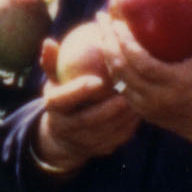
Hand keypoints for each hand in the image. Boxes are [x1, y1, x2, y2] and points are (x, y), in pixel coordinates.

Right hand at [33, 30, 138, 169]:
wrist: (65, 136)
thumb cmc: (63, 96)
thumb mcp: (54, 81)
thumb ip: (52, 62)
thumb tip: (49, 42)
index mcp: (54, 109)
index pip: (63, 100)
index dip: (79, 91)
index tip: (98, 79)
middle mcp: (66, 128)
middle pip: (87, 120)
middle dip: (107, 108)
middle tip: (125, 91)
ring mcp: (84, 143)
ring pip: (106, 131)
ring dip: (123, 116)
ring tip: (139, 98)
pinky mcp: (101, 150)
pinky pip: (119, 137)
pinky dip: (131, 124)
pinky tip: (142, 108)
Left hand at [101, 0, 191, 157]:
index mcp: (174, 82)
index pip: (139, 61)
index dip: (123, 41)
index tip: (115, 20)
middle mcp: (157, 98)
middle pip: (121, 69)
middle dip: (106, 41)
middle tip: (101, 18)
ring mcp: (147, 109)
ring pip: (117, 80)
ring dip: (105, 55)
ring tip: (100, 32)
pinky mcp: (143, 115)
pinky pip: (121, 89)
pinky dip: (113, 70)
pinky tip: (108, 52)